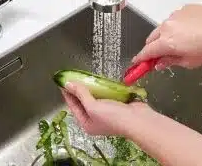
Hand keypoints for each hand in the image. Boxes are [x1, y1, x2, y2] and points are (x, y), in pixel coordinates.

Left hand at [61, 82, 201, 165]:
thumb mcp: (92, 106)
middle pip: (83, 102)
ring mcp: (106, 113)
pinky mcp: (116, 106)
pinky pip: (104, 96)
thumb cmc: (112, 116)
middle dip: (78, 91)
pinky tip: (98, 81)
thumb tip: (68, 84)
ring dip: (89, 89)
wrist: (138, 120)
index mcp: (86, 123)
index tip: (63, 82)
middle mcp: (95, 120)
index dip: (68, 94)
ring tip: (83, 77)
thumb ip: (81, 94)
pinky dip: (101, 89)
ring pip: (94, 98)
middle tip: (72, 78)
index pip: (73, 107)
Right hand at [133, 4, 201, 68]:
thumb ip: (170, 62)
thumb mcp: (189, 62)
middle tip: (159, 56)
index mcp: (166, 42)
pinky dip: (174, 28)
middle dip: (152, 48)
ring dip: (163, 37)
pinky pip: (172, 21)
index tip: (136, 64)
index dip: (140, 60)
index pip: (146, 52)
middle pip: (150, 40)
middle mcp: (166, 28)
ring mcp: (173, 17)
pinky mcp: (182, 10)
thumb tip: (159, 64)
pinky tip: (187, 32)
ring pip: (160, 30)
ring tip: (179, 42)